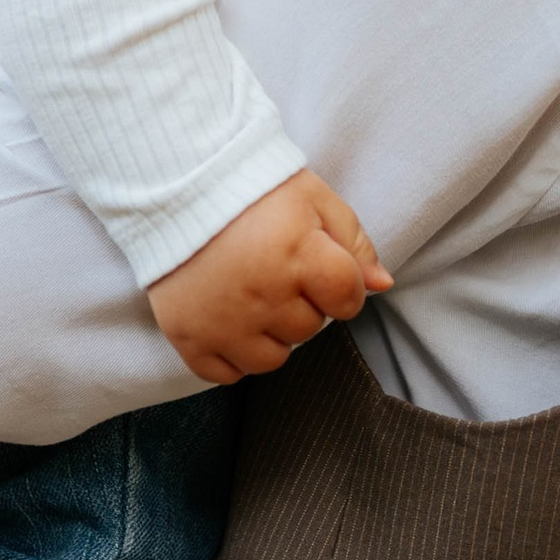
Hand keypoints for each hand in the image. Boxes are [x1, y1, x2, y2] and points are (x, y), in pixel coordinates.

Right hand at [148, 167, 391, 385]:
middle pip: (309, 328)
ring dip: (270, 334)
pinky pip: (227, 374)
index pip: (347, 299)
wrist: (178, 184)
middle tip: (275, 270)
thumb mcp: (315, 200)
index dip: (342, 287)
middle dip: (302, 303)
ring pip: (272, 359)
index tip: (321, 270)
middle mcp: (262, 294)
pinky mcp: (189, 336)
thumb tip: (382, 284)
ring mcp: (223, 321)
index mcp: (298, 254)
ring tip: (253, 295)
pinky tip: (229, 319)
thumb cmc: (254, 190)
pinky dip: (232, 355)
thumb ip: (354, 243)